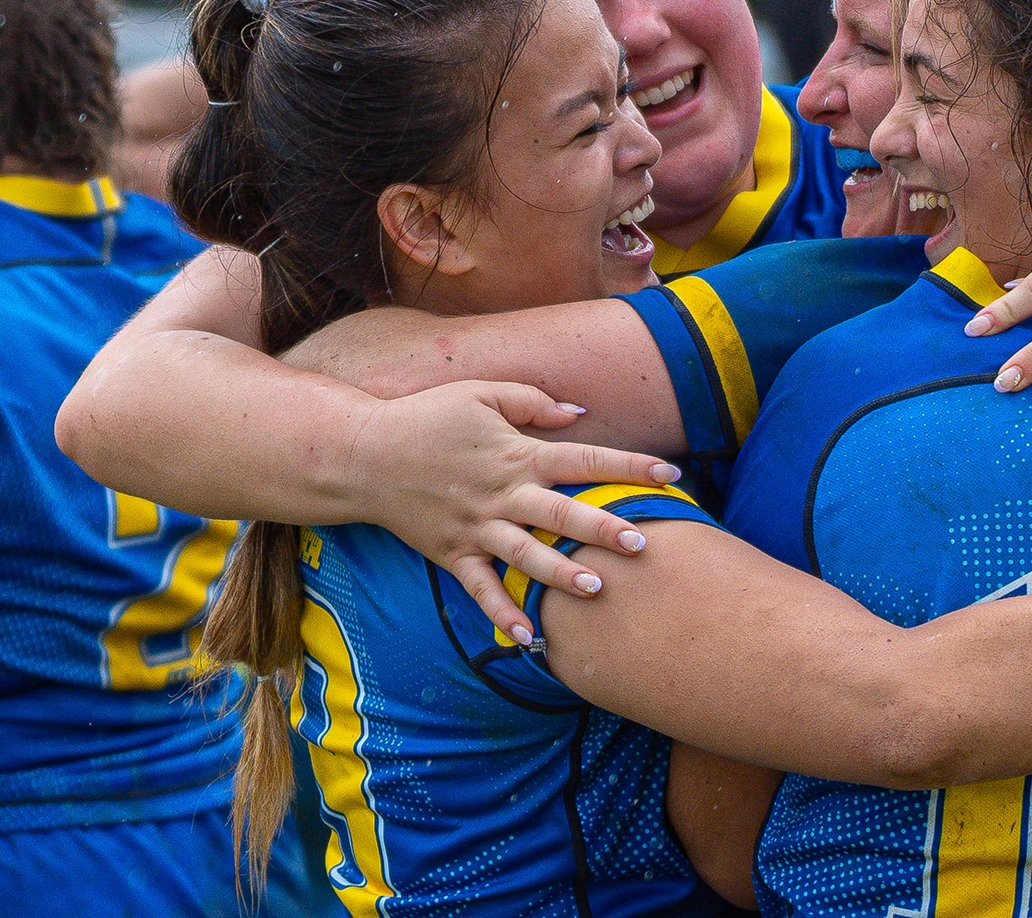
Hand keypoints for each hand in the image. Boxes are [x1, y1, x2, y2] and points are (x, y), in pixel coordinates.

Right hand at [348, 379, 680, 644]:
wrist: (362, 455)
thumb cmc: (425, 417)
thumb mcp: (480, 393)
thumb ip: (531, 402)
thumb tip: (578, 413)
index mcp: (515, 453)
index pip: (584, 458)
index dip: (629, 465)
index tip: (670, 474)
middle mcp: (501, 494)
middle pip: (562, 513)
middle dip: (603, 528)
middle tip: (643, 543)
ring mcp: (476, 528)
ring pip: (526, 555)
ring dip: (561, 574)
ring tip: (596, 590)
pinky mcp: (452, 554)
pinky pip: (480, 590)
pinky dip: (502, 615)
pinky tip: (529, 638)